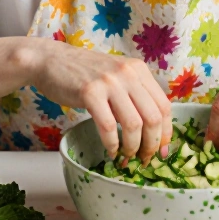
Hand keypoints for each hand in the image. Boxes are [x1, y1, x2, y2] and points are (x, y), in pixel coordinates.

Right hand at [27, 39, 171, 164]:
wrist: (51, 60)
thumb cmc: (84, 73)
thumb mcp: (117, 75)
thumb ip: (135, 94)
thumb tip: (152, 130)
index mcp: (139, 69)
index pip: (164, 105)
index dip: (167, 132)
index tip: (163, 150)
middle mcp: (128, 73)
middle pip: (153, 117)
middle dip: (152, 144)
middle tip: (144, 159)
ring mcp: (109, 82)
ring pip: (133, 124)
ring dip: (132, 147)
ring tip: (126, 157)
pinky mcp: (89, 92)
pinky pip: (108, 126)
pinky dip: (112, 144)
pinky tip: (111, 151)